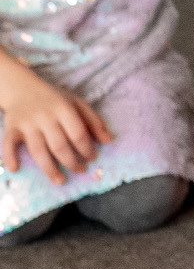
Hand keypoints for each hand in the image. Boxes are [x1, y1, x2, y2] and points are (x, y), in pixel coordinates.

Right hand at [0, 63, 109, 182]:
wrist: (22, 88)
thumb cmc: (54, 99)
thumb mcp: (77, 103)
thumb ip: (94, 121)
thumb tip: (109, 141)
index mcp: (63, 108)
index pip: (78, 133)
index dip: (87, 149)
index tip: (92, 158)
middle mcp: (44, 116)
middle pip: (59, 145)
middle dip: (72, 162)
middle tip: (81, 170)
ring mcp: (27, 123)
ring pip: (38, 150)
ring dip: (49, 168)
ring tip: (60, 181)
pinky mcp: (11, 128)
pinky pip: (8, 143)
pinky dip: (9, 156)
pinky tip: (15, 168)